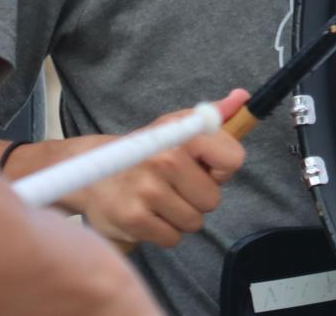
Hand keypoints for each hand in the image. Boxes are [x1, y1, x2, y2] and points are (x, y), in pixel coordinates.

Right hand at [58, 90, 250, 247]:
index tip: (204, 167)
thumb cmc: (145, 149)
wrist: (92, 168)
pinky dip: (163, 232)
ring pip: (193, 222)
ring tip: (159, 200)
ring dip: (180, 217)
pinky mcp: (133, 219)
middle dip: (197, 198)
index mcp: (180, 133)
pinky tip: (147, 214)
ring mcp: (148, 190)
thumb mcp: (176, 125)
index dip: (221, 170)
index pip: (232, 159)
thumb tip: (242, 97)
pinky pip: (172, 238)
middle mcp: (165, 159)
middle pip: (212, 200)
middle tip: (174, 186)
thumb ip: (213, 114)